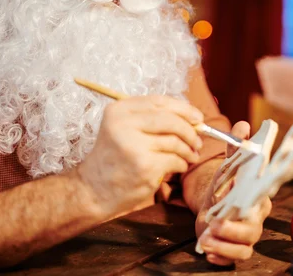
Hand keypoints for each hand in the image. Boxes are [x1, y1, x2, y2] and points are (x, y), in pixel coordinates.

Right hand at [76, 95, 203, 215]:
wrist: (94, 190)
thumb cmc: (115, 158)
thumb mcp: (124, 129)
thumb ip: (152, 119)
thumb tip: (193, 118)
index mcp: (119, 110)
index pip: (159, 102)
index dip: (184, 109)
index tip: (198, 117)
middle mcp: (124, 124)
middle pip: (171, 120)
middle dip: (190, 131)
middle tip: (198, 141)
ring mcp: (134, 146)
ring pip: (176, 141)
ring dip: (188, 150)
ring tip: (191, 155)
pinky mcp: (145, 166)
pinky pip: (175, 160)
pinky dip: (182, 164)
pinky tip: (178, 166)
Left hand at [195, 121, 271, 265]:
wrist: (212, 206)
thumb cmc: (225, 185)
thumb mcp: (227, 165)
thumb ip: (235, 148)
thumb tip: (242, 124)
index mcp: (258, 196)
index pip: (265, 200)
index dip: (257, 204)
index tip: (246, 204)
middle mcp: (255, 217)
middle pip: (253, 229)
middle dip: (233, 230)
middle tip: (214, 224)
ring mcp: (247, 235)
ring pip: (244, 247)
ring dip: (224, 245)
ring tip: (206, 238)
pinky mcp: (235, 248)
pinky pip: (235, 258)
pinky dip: (221, 257)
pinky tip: (208, 251)